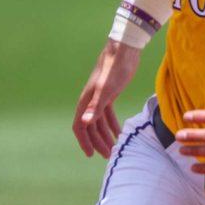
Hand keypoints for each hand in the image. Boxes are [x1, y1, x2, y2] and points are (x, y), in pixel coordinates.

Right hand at [72, 40, 139, 157]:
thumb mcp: (107, 90)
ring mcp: (100, 97)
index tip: (91, 155)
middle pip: (90, 126)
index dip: (84, 141)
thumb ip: (96, 107)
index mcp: (86, 101)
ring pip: (99, 121)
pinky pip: (108, 113)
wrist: (124, 49)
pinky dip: (113, 124)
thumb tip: (84, 123)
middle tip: (108, 155)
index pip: (79, 125)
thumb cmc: (115, 68)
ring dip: (105, 135)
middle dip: (97, 142)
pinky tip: (120, 132)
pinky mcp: (110, 93)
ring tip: (114, 148)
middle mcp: (90, 100)